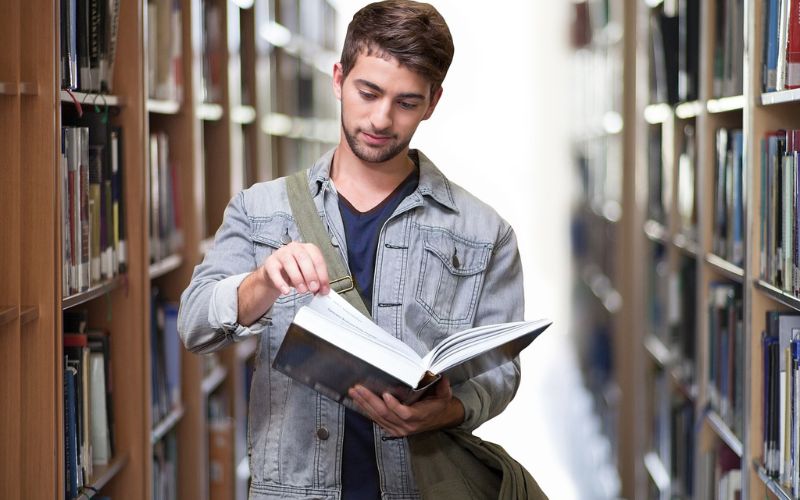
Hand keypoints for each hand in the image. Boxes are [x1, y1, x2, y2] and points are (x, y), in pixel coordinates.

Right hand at [261, 241, 330, 295]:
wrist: (276, 274)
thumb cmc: (295, 272)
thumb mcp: (308, 276)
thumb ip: (316, 281)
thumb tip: (323, 290)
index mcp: (308, 249)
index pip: (317, 259)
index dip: (322, 275)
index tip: (324, 288)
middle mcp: (295, 248)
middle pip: (303, 258)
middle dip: (310, 275)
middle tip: (314, 288)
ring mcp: (281, 253)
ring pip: (289, 263)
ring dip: (298, 278)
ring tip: (302, 290)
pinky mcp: (270, 262)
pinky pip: (275, 272)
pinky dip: (281, 283)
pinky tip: (286, 291)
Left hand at [348, 377, 464, 436]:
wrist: (439, 418)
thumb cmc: (439, 404)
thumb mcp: (444, 395)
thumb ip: (442, 386)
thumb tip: (440, 375)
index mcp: (420, 416)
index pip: (405, 413)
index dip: (394, 406)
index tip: (385, 394)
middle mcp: (407, 425)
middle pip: (385, 414)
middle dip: (370, 400)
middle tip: (359, 388)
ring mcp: (398, 429)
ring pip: (378, 418)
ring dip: (364, 404)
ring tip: (354, 392)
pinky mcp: (392, 429)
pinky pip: (376, 420)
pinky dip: (366, 410)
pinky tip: (358, 401)